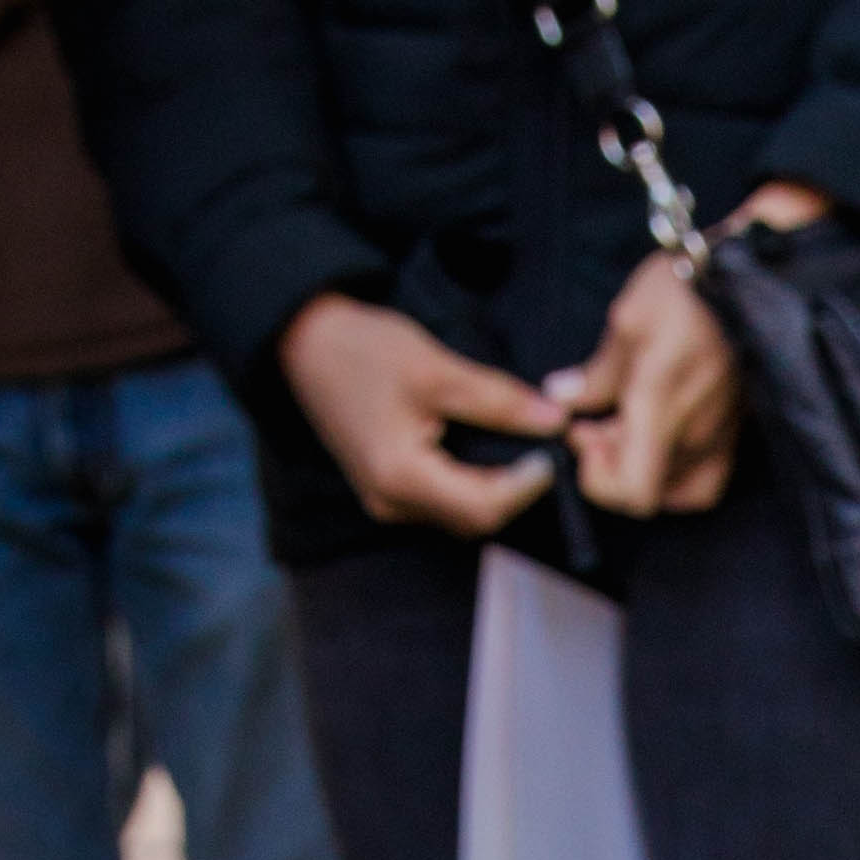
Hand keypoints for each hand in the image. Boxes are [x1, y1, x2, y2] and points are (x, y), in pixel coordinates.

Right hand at [274, 290, 568, 537]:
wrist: (305, 342)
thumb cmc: (364, 350)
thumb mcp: (437, 370)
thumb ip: (498, 401)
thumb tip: (554, 422)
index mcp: (400, 478)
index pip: (483, 506)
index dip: (527, 485)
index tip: (554, 449)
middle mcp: (391, 503)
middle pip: (474, 518)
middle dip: (516, 490)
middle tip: (547, 448)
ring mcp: (386, 501)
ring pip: (460, 513)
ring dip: (497, 489)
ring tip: (525, 448)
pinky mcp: (386, 489)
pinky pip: (442, 500)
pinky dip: (473, 482)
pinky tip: (491, 450)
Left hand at [571, 243, 747, 520]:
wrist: (753, 274)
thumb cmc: (688, 289)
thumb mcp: (629, 319)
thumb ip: (598, 373)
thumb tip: (564, 399)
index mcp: (662, 410)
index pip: (633, 493)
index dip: (599, 480)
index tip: (584, 436)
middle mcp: (696, 436)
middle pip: (648, 493)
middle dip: (612, 464)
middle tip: (595, 422)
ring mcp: (723, 438)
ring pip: (676, 489)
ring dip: (644, 467)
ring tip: (629, 427)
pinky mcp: (739, 431)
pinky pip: (706, 477)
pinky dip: (676, 469)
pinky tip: (664, 433)